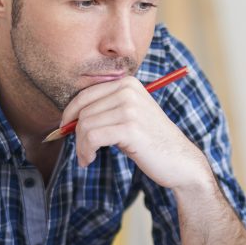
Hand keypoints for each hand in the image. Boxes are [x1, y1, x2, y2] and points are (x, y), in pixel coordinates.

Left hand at [60, 77, 211, 189]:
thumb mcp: (129, 116)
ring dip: (81, 146)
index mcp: (128, 84)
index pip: (85, 94)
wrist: (180, 161)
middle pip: (83, 111)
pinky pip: (93, 138)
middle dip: (75, 133)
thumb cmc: (151, 141)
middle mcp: (128, 91)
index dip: (70, 113)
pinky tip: (89, 160)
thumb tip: (68, 118)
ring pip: (85, 125)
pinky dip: (86, 151)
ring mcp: (130, 108)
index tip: (65, 129)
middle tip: (81, 152)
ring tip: (86, 158)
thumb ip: (105, 110)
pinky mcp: (130, 128)